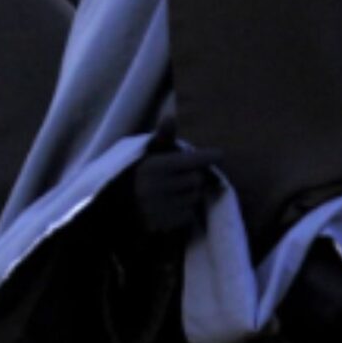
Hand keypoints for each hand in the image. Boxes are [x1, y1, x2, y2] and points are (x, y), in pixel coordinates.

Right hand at [132, 117, 222, 234]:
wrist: (122, 207)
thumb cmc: (146, 174)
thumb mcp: (152, 154)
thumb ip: (164, 137)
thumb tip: (170, 117)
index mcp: (153, 166)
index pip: (189, 160)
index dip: (207, 156)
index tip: (220, 154)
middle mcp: (154, 187)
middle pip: (197, 179)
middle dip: (194, 177)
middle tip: (182, 178)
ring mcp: (157, 208)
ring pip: (195, 198)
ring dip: (191, 194)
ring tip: (175, 192)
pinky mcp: (161, 225)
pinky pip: (189, 214)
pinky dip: (185, 211)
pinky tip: (172, 207)